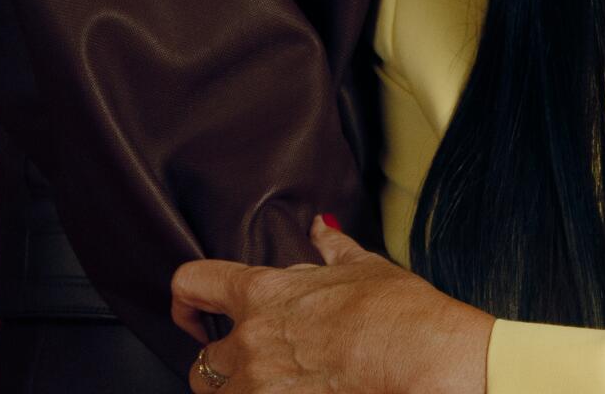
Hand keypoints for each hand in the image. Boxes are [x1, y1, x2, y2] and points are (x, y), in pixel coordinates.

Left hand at [169, 217, 489, 393]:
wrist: (418, 358)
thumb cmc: (395, 313)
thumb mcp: (363, 268)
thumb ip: (332, 249)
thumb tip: (322, 227)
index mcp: (263, 294)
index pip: (193, 283)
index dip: (186, 297)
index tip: (194, 311)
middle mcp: (251, 342)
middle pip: (201, 363)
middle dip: (222, 366)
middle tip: (254, 365)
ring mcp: (259, 387)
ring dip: (242, 392)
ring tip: (277, 385)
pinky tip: (299, 393)